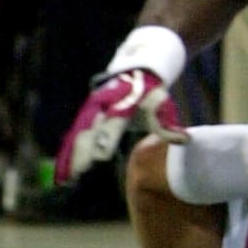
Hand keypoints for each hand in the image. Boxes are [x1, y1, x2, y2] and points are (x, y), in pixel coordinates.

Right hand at [55, 69, 188, 185]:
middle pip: (88, 132)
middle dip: (80, 153)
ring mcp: (92, 109)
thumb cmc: (150, 90)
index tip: (100, 159)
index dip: (105, 141)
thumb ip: (166, 125)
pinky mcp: (86, 114)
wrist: (135, 69)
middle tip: (73, 176)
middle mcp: (102, 106)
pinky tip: (63, 167)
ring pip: (77, 134)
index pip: (111, 125)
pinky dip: (68, 150)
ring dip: (69, 155)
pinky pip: (75, 134)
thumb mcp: (160, 104)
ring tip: (63, 178)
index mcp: (121, 104)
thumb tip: (184, 141)